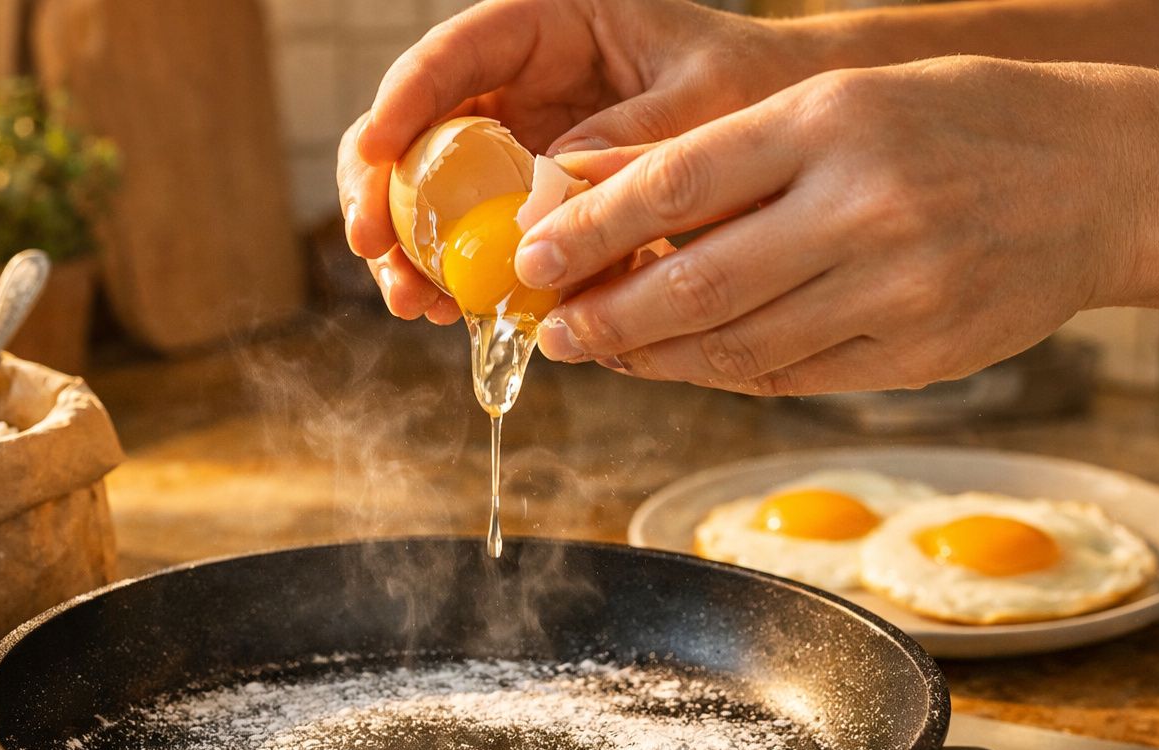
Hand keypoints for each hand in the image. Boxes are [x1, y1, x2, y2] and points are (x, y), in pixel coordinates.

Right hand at [336, 0, 824, 322]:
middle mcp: (515, 82)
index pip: (457, 51)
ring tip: (413, 303)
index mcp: (548, 24)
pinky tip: (449, 311)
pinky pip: (471, 234)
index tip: (373, 151)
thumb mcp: (707, 100)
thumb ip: (633, 135)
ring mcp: (513, 144)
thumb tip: (549, 189)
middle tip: (373, 247)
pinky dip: (454, 274)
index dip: (404, 99)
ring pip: (428, 188)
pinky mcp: (523, 201)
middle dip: (385, 187)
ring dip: (409, 247)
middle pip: (417, 124)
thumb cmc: (753, 88)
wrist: (786, 140)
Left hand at [519, 57, 1145, 393]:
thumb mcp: (836, 104)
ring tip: (606, 351)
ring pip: (736, 347)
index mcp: (832, 123)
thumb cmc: (952, 126)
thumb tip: (590, 185)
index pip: (678, 183)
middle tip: (554, 332)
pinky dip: (720, 375)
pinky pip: (788, 378)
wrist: (1099, 179)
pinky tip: (680, 365)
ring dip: (653, 359)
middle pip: (695, 283)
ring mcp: (895, 290)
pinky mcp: (915, 356)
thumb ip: (718, 152)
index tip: (531, 259)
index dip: (588, 230)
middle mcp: (862, 207)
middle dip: (605, 317)